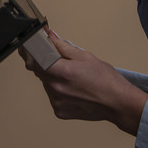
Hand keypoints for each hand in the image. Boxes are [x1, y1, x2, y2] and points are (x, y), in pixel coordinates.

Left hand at [19, 27, 147, 135]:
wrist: (118, 103)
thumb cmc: (106, 80)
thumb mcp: (85, 56)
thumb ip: (63, 47)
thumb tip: (50, 36)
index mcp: (62, 72)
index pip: (35, 58)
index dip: (30, 50)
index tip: (30, 45)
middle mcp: (56, 88)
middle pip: (39, 71)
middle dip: (44, 62)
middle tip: (60, 60)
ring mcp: (56, 101)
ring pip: (46, 83)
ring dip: (53, 77)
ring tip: (72, 78)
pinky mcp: (59, 111)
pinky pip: (52, 96)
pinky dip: (58, 90)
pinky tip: (73, 89)